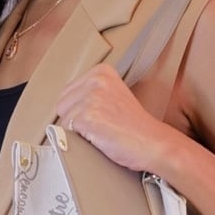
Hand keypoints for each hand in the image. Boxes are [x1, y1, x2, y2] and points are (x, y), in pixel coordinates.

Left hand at [52, 61, 184, 174]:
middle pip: (61, 105)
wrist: (152, 143)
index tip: (102, 116)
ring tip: (103, 132)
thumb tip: (63, 105)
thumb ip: (90, 94)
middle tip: (102, 126)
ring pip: (63, 121)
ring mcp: (91, 98)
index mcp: (101, 72)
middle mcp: (96, 80)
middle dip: (76, 120)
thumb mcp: (112, 97)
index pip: (67, 93)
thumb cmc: (135, 127)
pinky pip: (67, 132)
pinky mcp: (87, 117)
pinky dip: (80, 140)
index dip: (79, 111)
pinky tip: (100, 138)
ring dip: (79, 132)